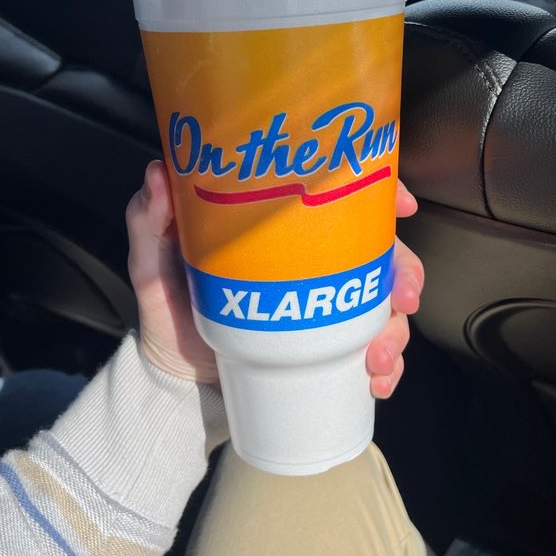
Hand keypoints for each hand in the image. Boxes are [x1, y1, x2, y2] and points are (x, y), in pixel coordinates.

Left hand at [126, 161, 423, 398]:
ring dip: (395, 331)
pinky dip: (386, 368)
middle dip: (404, 273)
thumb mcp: (153, 261)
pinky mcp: (328, 346)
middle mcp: (313, 260)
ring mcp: (327, 302)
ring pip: (386, 304)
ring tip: (375, 360)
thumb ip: (151, 219)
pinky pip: (373, 350)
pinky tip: (375, 383)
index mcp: (284, 229)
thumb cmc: (168, 308)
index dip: (381, 193)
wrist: (174, 378)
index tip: (401, 206)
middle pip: (382, 251)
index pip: (342, 197)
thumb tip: (158, 173)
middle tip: (400, 300)